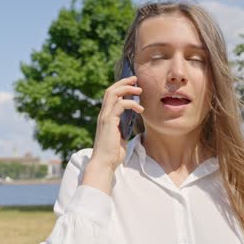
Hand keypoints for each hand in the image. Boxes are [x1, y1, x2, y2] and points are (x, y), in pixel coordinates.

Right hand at [82, 76, 142, 192]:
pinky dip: (131, 103)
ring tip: (139, 90)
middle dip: (124, 82)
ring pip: (113, 94)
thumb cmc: (113, 153)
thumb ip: (124, 126)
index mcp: (106, 117)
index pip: (111, 96)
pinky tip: (140, 109)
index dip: (121, 87)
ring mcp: (105, 117)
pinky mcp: (109, 121)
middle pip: (111, 90)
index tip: (133, 84)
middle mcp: (104, 114)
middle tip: (136, 79)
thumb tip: (133, 120)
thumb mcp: (121, 136)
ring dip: (128, 89)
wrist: (105, 163)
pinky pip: (120, 105)